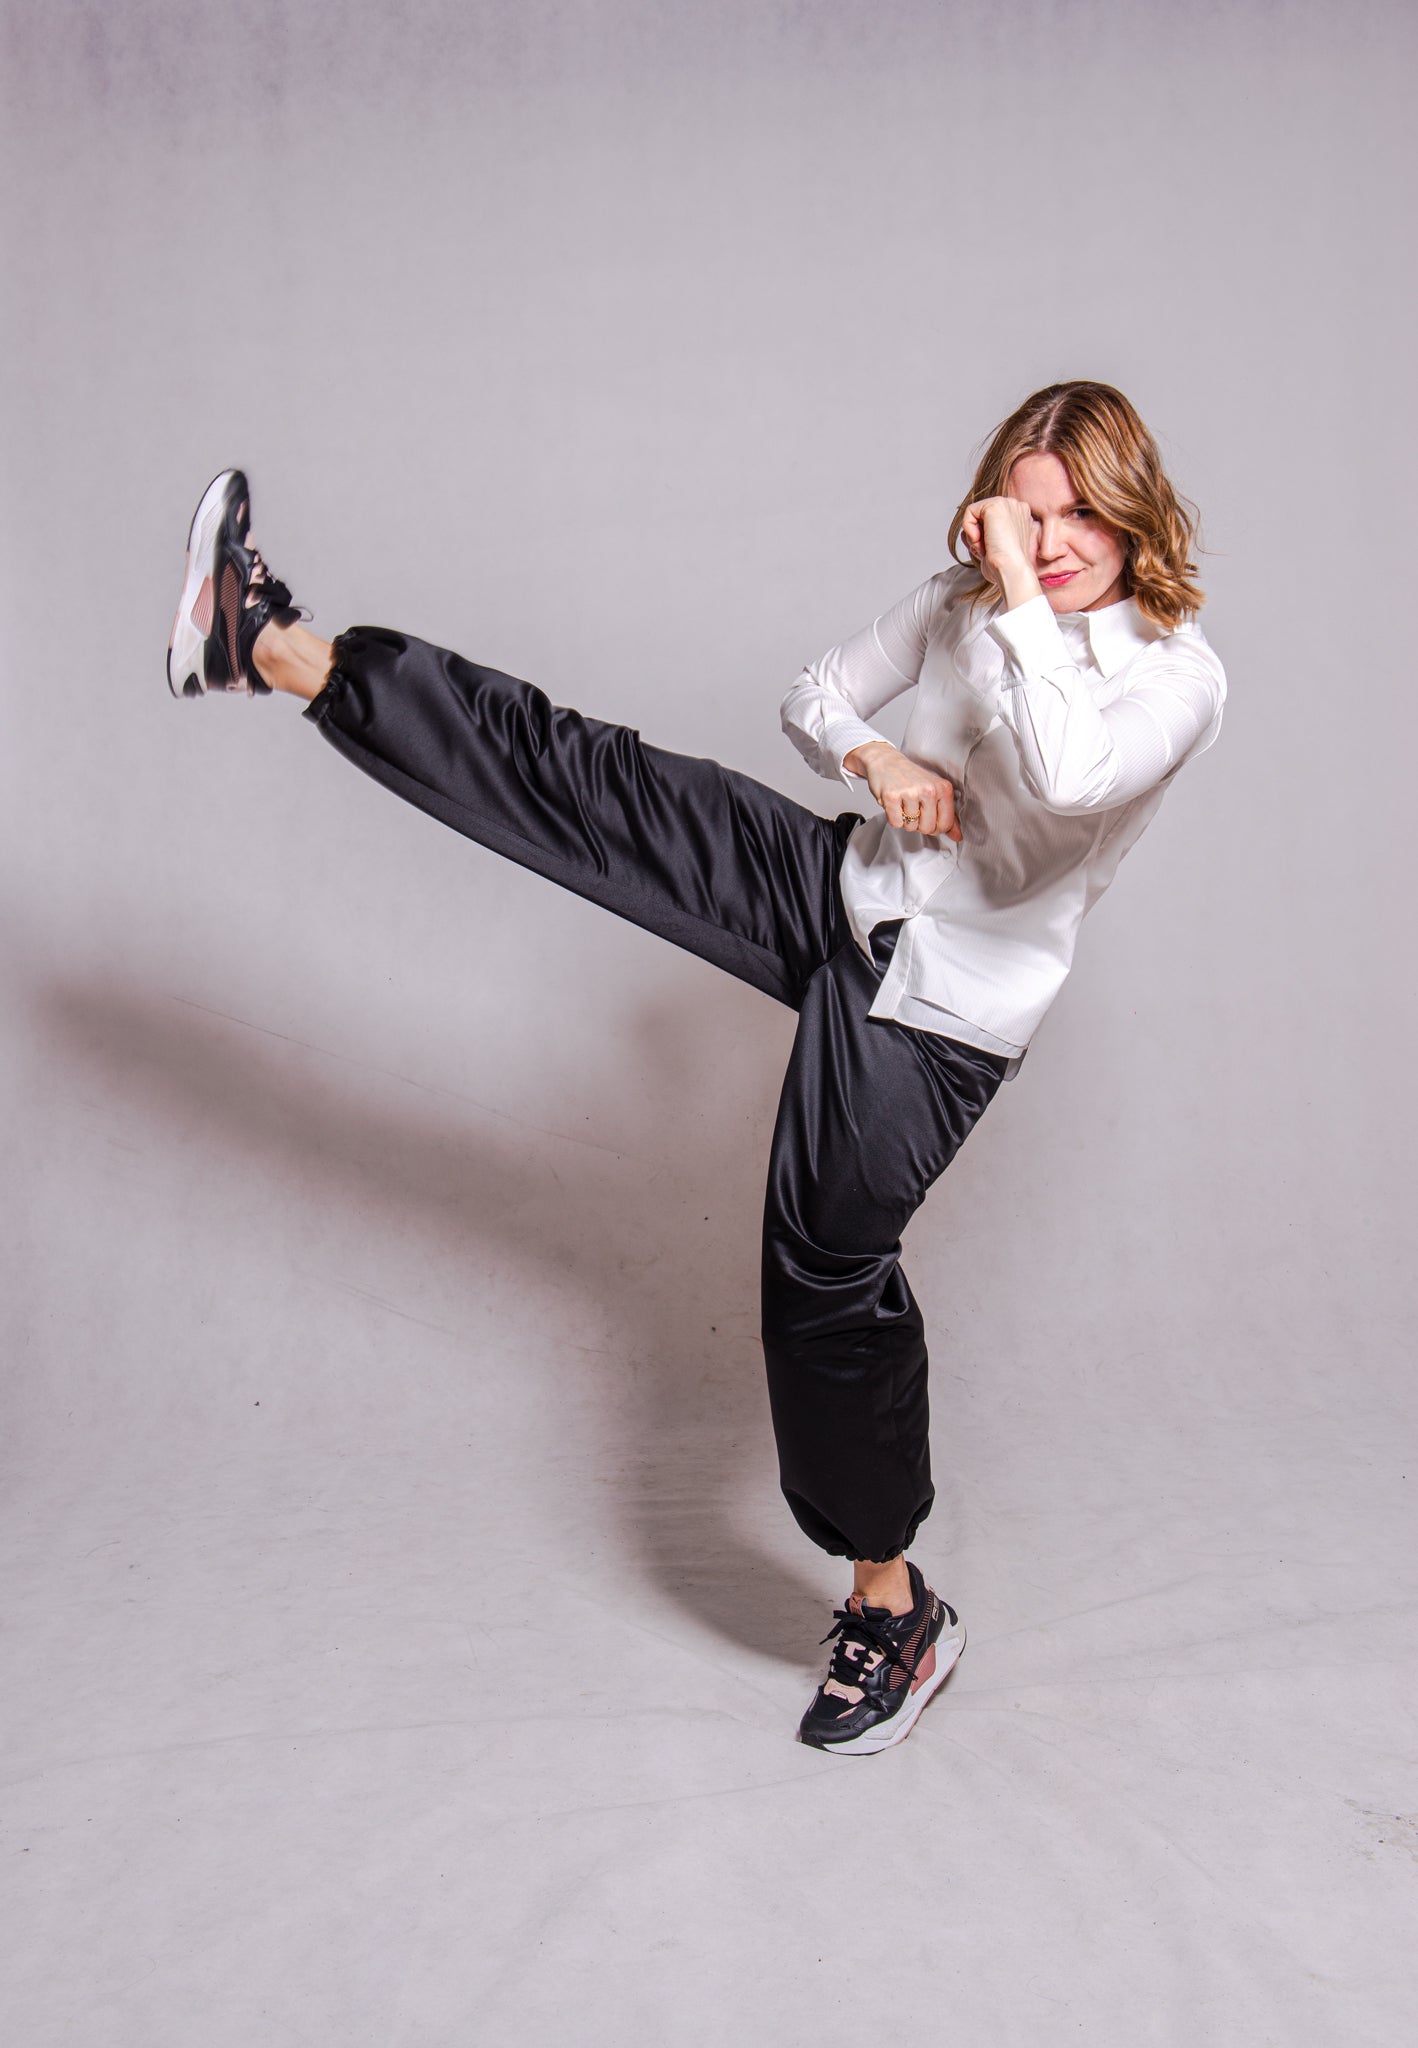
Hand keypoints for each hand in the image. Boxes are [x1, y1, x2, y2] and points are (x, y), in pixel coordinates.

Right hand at [841, 740, 961, 838]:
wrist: (887, 762)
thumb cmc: (911, 778)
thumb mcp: (934, 791)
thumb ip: (947, 815)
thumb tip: (957, 836)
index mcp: (943, 788)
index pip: (945, 824)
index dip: (936, 827)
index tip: (930, 819)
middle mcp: (929, 789)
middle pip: (928, 828)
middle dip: (919, 825)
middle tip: (914, 810)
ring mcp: (910, 793)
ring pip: (911, 827)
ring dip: (905, 820)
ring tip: (903, 804)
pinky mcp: (892, 797)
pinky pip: (896, 823)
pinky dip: (893, 818)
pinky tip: (894, 804)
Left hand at [960, 495, 1036, 584]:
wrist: (1012, 569)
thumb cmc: (1005, 566)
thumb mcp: (996, 547)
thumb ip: (984, 535)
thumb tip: (964, 532)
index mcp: (1020, 516)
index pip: (991, 520)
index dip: (984, 537)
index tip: (991, 550)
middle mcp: (1015, 506)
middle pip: (982, 517)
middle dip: (978, 536)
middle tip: (987, 550)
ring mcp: (1007, 504)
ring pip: (975, 515)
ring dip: (974, 536)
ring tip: (986, 547)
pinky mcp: (995, 505)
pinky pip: (969, 512)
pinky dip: (968, 529)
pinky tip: (979, 541)